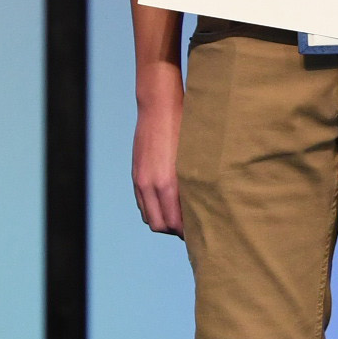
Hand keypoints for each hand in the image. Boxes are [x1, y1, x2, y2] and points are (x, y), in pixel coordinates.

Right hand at [131, 77, 185, 237]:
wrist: (159, 107)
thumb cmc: (184, 128)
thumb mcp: (194, 159)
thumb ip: (194, 185)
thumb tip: (201, 207)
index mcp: (167, 184)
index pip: (174, 223)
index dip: (186, 232)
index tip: (199, 230)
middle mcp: (150, 185)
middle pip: (159, 225)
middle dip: (174, 230)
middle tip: (191, 227)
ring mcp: (140, 180)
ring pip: (148, 216)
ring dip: (162, 220)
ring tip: (179, 216)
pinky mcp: (136, 174)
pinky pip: (141, 203)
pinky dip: (152, 209)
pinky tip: (166, 202)